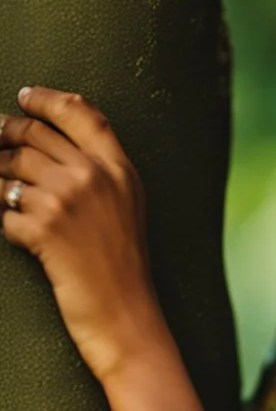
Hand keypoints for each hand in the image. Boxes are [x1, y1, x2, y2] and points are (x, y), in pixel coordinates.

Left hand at [0, 86, 164, 382]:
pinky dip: (1, 220)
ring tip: (1, 191)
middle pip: (33, 134)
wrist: (125, 314)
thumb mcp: (128, 206)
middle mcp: (93, 176)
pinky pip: (2, 210)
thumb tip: (49, 145)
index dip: (46, 99)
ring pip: (9, 168)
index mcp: (119, 167)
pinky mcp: (43, 228)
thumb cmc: (124, 265)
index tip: (24, 97)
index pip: (79, 112)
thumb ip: (102, 171)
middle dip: (3, 133)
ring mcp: (67, 200)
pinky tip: (12, 229)